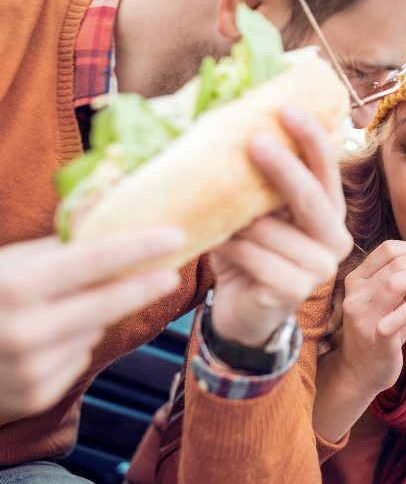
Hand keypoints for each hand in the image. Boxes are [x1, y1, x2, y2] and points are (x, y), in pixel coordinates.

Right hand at [0, 228, 183, 419]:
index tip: (176, 235)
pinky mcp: (37, 396)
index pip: (94, 260)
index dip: (140, 246)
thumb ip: (53, 250)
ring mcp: (31, 369)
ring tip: (59, 309)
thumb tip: (108, 221)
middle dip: (144, 284)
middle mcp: (24, 331)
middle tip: (171, 270)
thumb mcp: (3, 265)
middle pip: (108, 302)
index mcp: (14, 287)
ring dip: (94, 316)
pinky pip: (78, 358)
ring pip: (95, 330)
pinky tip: (44, 340)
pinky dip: (73, 345)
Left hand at [210, 105, 352, 346]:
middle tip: (255, 141)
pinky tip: (218, 245)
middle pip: (311, 197)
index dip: (311, 139)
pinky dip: (233, 248)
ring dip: (241, 221)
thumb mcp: (254, 213)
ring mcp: (319, 268)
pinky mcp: (295, 292)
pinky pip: (258, 258)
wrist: (240, 312)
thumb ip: (255, 184)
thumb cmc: (248, 253)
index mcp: (329, 213)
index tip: (288, 108)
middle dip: (283, 168)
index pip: (326, 169)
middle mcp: (334, 239)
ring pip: (275, 230)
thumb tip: (228, 127)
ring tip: (216, 218)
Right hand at [336, 238, 405, 395]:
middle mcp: (356, 293)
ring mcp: (362, 316)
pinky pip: (393, 320)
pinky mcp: (373, 339)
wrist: (360, 373)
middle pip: (394, 262)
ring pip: (393, 284)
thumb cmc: (383, 332)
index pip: (389, 250)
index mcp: (358, 278)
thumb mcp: (396, 302)